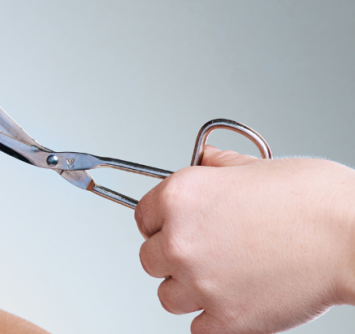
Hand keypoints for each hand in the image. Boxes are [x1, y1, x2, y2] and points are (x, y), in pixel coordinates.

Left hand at [135, 148, 354, 333]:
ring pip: (169, 296)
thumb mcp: (257, 166)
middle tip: (208, 255)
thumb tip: (206, 159)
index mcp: (180, 196)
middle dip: (174, 258)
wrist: (353, 238)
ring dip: (190, 291)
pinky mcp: (226, 320)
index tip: (177, 229)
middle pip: (150, 259)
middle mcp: (180, 239)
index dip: (163, 224)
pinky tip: (237, 302)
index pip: (143, 217)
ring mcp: (200, 283)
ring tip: (225, 279)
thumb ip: (220, 167)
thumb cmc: (315, 201)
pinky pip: (198, 328)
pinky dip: (214, 319)